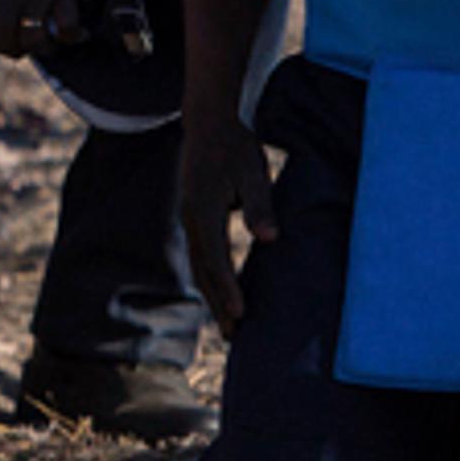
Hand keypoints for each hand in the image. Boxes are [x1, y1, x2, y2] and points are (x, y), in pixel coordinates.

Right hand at [179, 118, 277, 334]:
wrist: (207, 124)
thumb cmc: (235, 146)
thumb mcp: (253, 170)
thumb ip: (260, 203)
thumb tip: (269, 237)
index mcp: (203, 209)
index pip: (216, 257)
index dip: (228, 287)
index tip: (241, 312)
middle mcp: (191, 219)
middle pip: (204, 270)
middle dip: (218, 304)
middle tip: (234, 336)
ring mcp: (190, 220)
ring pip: (200, 267)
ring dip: (214, 297)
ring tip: (229, 327)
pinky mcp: (195, 219)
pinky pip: (202, 257)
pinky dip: (212, 280)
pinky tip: (222, 295)